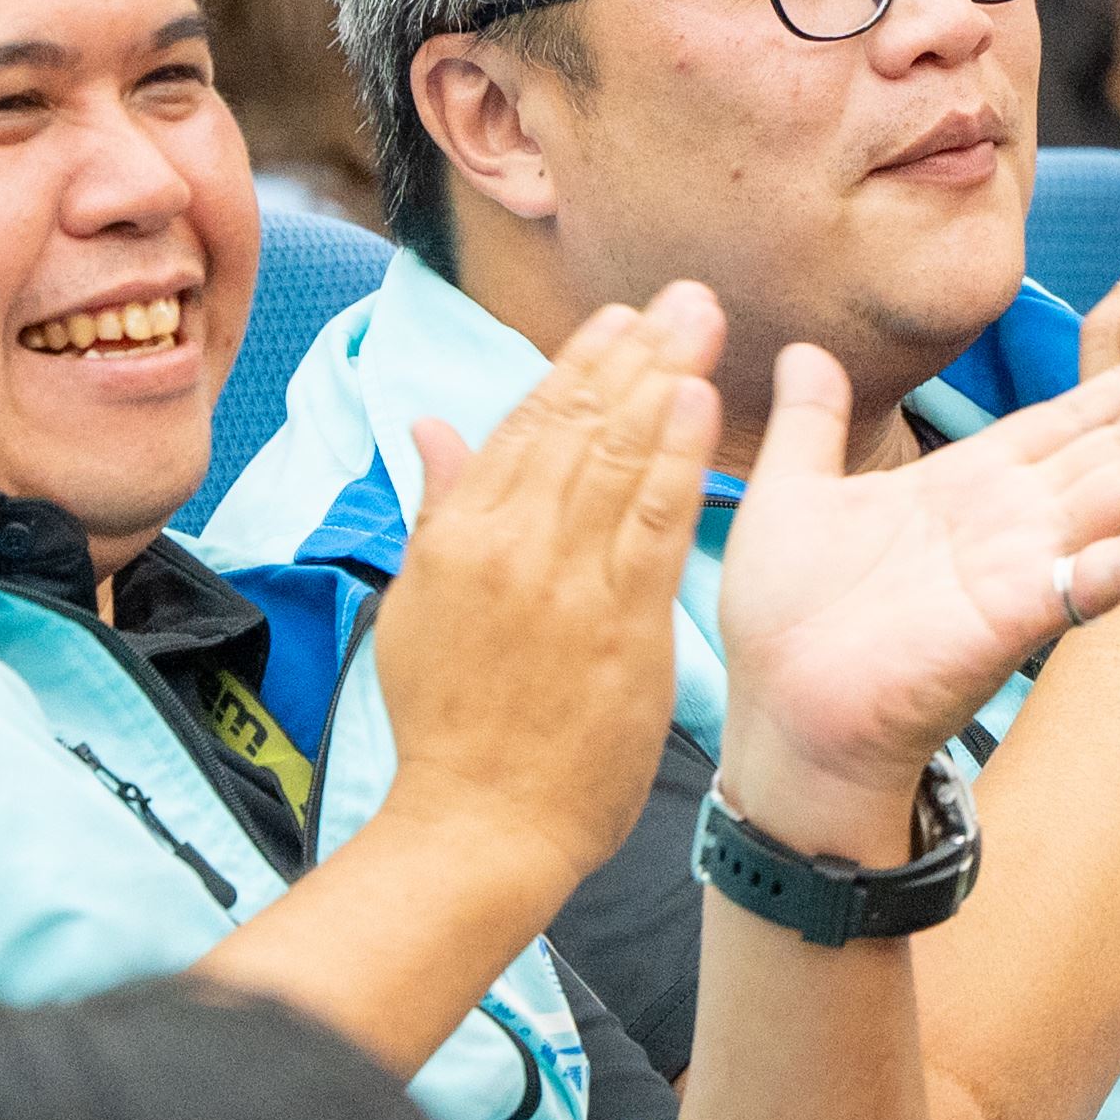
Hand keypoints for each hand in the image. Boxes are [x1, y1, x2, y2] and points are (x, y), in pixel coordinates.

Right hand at [377, 282, 724, 895]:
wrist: (478, 825)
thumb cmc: (447, 722)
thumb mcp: (418, 602)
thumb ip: (439, 506)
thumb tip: (432, 426)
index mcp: (458, 536)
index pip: (526, 424)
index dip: (578, 362)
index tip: (621, 315)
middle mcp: (511, 545)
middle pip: (580, 426)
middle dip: (636, 352)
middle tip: (684, 295)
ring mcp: (567, 583)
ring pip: (618, 460)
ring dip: (664, 382)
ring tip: (701, 324)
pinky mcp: (620, 624)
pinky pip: (653, 523)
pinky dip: (676, 458)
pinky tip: (701, 404)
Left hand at [713, 326, 1119, 860]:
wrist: (782, 716)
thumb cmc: (785, 622)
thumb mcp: (791, 494)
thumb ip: (810, 421)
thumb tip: (804, 351)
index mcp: (965, 485)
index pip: (1060, 418)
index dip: (1119, 376)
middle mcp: (1011, 518)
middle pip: (1114, 440)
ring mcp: (1026, 563)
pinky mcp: (1026, 611)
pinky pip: (1111, 570)